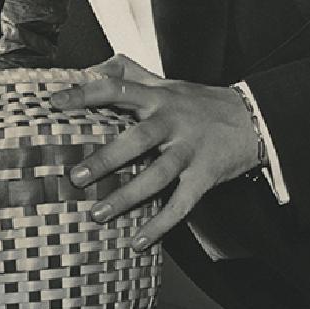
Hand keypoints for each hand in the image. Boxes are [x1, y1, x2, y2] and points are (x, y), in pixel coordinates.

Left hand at [49, 55, 258, 249]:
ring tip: (98, 213)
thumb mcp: (167, 82)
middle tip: (76, 177)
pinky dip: (160, 224)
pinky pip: (181, 204)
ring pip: (157, 175)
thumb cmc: (200, 102)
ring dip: (127, 197)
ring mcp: (190, 150)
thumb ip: (131, 73)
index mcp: (158, 97)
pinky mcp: (205, 175)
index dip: (85, 93)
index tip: (55, 104)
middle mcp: (172, 122)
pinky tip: (138, 240)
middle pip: (137, 139)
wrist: (254, 118)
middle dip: (106, 159)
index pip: (117, 88)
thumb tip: (93, 67)